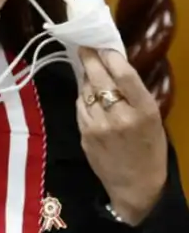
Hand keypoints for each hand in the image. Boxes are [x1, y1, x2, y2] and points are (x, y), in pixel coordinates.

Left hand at [77, 48, 167, 224]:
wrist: (136, 186)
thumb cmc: (150, 150)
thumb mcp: (153, 120)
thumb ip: (135, 96)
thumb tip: (115, 69)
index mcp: (144, 112)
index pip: (124, 76)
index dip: (111, 58)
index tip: (103, 46)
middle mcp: (119, 117)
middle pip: (100, 80)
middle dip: (90, 60)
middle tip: (84, 47)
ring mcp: (98, 127)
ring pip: (85, 92)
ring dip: (85, 78)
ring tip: (87, 67)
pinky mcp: (84, 135)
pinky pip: (80, 108)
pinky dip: (82, 97)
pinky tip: (86, 92)